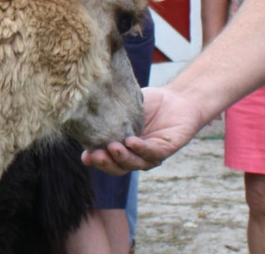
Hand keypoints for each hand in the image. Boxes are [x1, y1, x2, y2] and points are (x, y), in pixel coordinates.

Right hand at [81, 86, 207, 174]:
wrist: (180, 97)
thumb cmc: (152, 103)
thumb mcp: (126, 107)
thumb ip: (110, 113)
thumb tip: (84, 113)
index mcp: (124, 148)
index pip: (108, 160)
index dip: (96, 161)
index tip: (85, 156)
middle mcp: (137, 155)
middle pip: (119, 167)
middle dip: (106, 163)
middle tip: (96, 155)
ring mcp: (151, 154)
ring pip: (135, 163)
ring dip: (122, 157)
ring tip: (112, 147)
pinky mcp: (166, 149)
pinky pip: (152, 153)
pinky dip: (141, 149)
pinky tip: (131, 142)